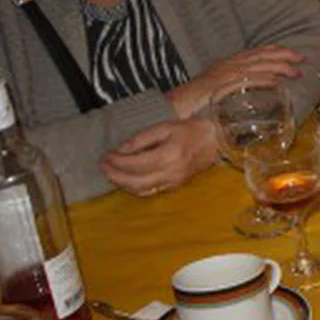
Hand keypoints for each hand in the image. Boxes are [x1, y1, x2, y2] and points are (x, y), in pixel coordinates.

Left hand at [100, 118, 218, 193]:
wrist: (215, 140)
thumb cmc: (192, 130)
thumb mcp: (165, 127)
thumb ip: (142, 138)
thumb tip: (122, 150)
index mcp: (169, 155)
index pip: (134, 163)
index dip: (116, 161)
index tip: (106, 155)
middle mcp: (171, 172)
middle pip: (134, 181)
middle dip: (114, 174)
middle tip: (103, 165)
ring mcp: (174, 182)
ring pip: (141, 190)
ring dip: (122, 184)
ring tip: (111, 173)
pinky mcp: (175, 186)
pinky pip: (150, 192)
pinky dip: (135, 188)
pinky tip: (128, 181)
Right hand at [166, 46, 305, 119]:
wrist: (172, 106)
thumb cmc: (194, 101)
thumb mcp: (216, 88)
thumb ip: (233, 87)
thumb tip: (251, 93)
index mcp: (227, 63)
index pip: (255, 52)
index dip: (275, 50)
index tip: (292, 52)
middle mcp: (227, 65)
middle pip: (260, 56)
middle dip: (283, 56)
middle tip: (302, 59)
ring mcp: (224, 75)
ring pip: (257, 67)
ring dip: (278, 68)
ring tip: (295, 71)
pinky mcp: (221, 87)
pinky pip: (246, 82)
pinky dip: (262, 81)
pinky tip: (276, 83)